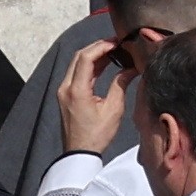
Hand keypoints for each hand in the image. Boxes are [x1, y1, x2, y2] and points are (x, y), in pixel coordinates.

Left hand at [51, 33, 133, 157]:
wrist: (79, 152)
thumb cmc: (96, 135)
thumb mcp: (113, 109)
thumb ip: (121, 85)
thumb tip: (131, 69)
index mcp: (76, 90)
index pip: (85, 58)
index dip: (101, 46)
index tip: (117, 42)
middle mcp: (66, 87)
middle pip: (79, 57)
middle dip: (98, 47)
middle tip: (117, 44)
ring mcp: (64, 90)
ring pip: (77, 64)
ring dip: (94, 56)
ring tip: (115, 52)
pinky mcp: (66, 95)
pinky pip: (77, 74)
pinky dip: (90, 66)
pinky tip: (105, 64)